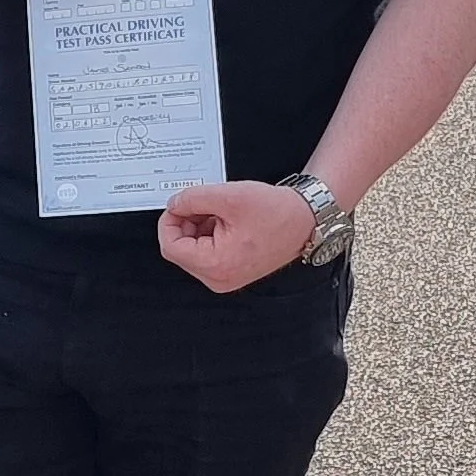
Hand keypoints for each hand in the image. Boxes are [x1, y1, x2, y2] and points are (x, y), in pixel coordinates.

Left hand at [157, 178, 315, 293]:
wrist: (305, 221)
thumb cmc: (277, 214)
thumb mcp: (228, 196)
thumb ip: (193, 199)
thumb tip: (174, 204)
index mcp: (217, 265)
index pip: (171, 246)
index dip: (169, 221)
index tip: (178, 205)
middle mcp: (219, 278)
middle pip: (180, 250)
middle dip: (186, 223)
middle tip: (203, 204)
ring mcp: (224, 277)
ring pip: (192, 250)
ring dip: (198, 226)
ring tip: (220, 211)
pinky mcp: (230, 271)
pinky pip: (206, 252)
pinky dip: (208, 232)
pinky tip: (225, 219)